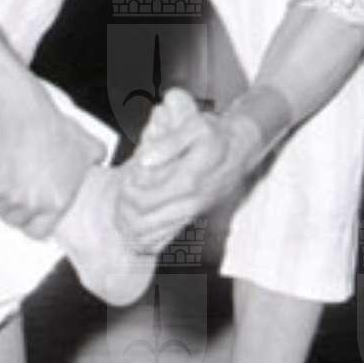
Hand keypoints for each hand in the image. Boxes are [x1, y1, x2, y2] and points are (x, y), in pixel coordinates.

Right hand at [0, 95, 104, 239]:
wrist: (27, 115)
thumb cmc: (57, 129)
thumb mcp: (90, 147)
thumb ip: (98, 161)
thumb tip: (100, 165)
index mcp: (58, 203)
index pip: (40, 233)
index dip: (34, 224)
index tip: (31, 216)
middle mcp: (35, 206)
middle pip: (18, 223)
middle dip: (18, 212)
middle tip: (18, 195)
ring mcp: (13, 198)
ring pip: (1, 213)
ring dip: (2, 203)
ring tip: (9, 185)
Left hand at [117, 88, 266, 252]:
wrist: (241, 147)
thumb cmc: (216, 134)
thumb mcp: (195, 126)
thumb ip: (169, 143)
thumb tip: (145, 160)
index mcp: (188, 180)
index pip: (146, 198)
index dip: (128, 191)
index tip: (126, 176)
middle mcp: (191, 201)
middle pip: (145, 219)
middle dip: (126, 209)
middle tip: (122, 193)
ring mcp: (193, 211)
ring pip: (155, 232)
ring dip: (134, 224)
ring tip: (124, 208)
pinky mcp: (194, 215)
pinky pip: (167, 235)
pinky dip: (148, 236)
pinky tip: (137, 227)